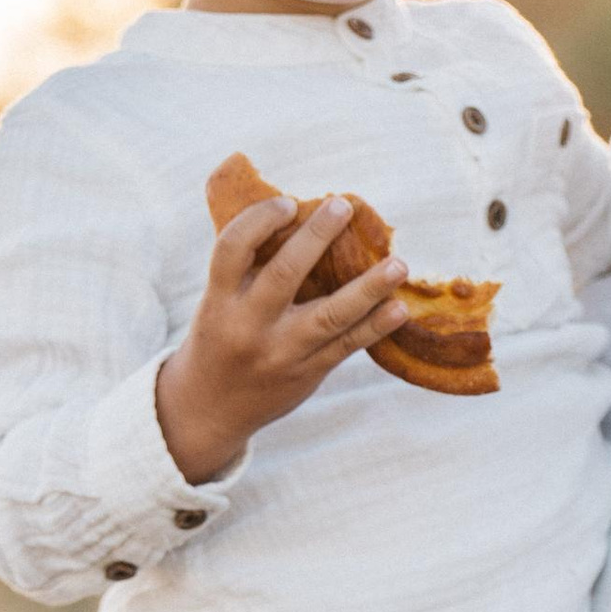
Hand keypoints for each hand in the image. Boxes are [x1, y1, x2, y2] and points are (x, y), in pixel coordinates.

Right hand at [155, 193, 410, 483]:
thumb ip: (247, 270)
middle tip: (344, 206)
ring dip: (368, 288)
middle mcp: (248, 326)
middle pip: (284, 274)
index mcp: (219, 301)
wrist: (211, 409)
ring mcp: (281, 352)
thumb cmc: (220, 338)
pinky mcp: (308, 373)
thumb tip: (297, 218)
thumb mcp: (217, 303)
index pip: (233, 249)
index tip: (289, 202)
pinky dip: (375, 327)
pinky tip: (399, 308)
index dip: (259, 220)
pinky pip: (347, 346)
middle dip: (316, 237)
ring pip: (329, 315)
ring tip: (399, 263)